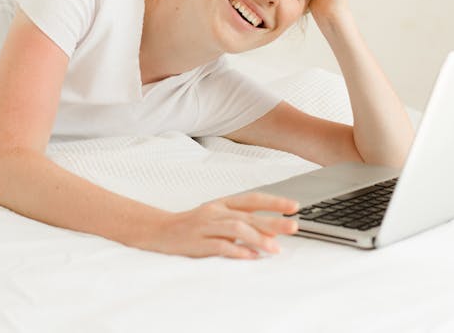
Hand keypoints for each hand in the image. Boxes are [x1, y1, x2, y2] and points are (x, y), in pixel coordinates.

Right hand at [147, 192, 299, 258]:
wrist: (160, 230)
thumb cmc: (194, 225)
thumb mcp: (218, 218)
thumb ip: (242, 223)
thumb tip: (272, 233)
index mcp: (222, 203)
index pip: (252, 199)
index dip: (274, 201)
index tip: (294, 206)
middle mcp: (215, 211)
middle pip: (248, 215)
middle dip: (273, 221)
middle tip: (293, 226)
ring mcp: (205, 226)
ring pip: (236, 228)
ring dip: (257, 238)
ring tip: (275, 248)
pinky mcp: (197, 242)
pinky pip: (219, 246)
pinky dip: (237, 251)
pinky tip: (250, 256)